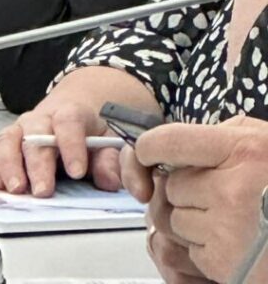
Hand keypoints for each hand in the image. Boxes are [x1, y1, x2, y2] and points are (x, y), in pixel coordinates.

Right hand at [0, 98, 121, 197]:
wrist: (73, 108)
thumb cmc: (89, 129)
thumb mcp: (107, 140)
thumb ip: (109, 160)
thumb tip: (109, 180)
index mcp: (70, 113)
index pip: (69, 122)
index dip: (71, 145)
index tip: (76, 171)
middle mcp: (41, 118)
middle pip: (35, 134)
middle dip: (37, 164)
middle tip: (43, 190)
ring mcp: (21, 128)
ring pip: (8, 139)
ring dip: (9, 164)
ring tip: (16, 189)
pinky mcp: (8, 140)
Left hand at [132, 117, 267, 282]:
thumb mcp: (263, 141)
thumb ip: (221, 136)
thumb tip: (175, 146)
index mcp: (241, 151)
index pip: (169, 141)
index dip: (149, 147)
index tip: (146, 152)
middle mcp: (231, 190)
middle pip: (170, 186)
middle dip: (184, 190)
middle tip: (215, 194)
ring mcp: (228, 231)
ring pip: (174, 221)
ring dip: (191, 221)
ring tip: (228, 219)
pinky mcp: (226, 265)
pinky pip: (190, 252)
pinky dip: (204, 249)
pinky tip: (234, 242)